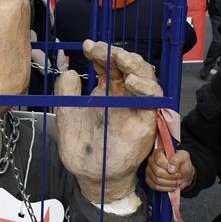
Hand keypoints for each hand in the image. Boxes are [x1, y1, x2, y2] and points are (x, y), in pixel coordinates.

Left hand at [55, 40, 162, 206]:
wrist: (90, 175)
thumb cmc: (82, 148)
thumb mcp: (67, 115)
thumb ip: (67, 93)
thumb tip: (69, 73)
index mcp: (107, 91)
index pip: (108, 65)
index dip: (100, 53)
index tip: (86, 45)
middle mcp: (124, 96)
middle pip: (128, 66)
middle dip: (116, 52)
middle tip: (100, 48)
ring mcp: (137, 107)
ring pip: (145, 77)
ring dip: (133, 64)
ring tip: (118, 57)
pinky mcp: (146, 121)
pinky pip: (154, 100)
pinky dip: (145, 87)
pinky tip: (130, 82)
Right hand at [146, 149, 195, 192]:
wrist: (183, 173)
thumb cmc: (182, 164)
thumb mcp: (184, 157)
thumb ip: (177, 159)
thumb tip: (171, 168)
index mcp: (158, 152)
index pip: (159, 161)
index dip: (168, 167)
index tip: (176, 170)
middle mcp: (151, 161)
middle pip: (157, 172)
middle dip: (170, 177)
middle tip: (178, 176)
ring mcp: (149, 171)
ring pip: (157, 180)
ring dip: (169, 183)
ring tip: (176, 181)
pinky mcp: (149, 180)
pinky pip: (155, 186)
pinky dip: (165, 188)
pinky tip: (172, 186)